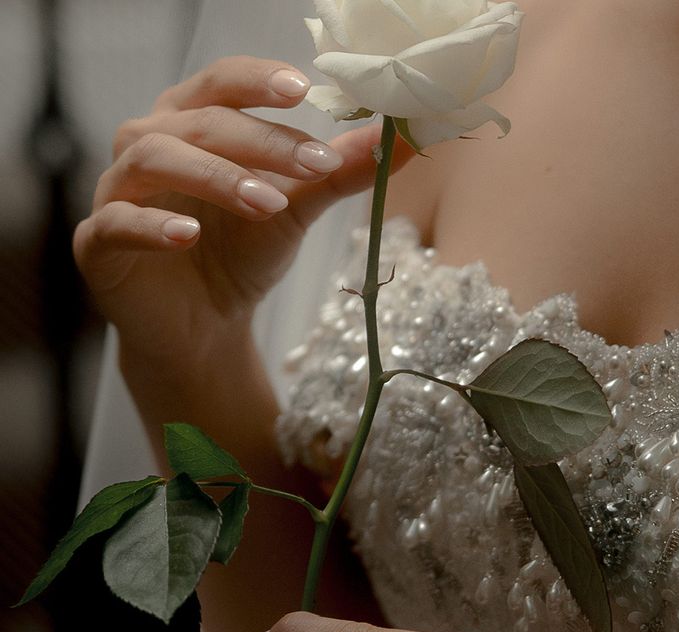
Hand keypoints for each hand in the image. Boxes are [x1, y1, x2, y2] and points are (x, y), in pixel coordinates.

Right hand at [74, 56, 411, 367]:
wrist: (203, 325)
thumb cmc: (241, 255)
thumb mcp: (294, 210)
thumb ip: (337, 173)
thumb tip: (402, 141)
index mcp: (193, 124)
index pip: (220, 84)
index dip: (258, 80)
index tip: (306, 90)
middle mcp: (149, 144)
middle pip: (198, 120)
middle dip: (259, 141)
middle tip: (313, 166)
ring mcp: (117, 191)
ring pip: (155, 159)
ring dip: (216, 176)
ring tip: (268, 204)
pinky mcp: (98, 241)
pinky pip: (117, 221)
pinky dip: (153, 224)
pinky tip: (191, 235)